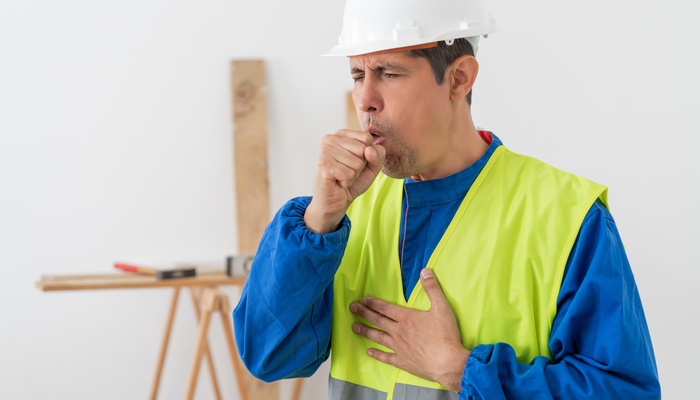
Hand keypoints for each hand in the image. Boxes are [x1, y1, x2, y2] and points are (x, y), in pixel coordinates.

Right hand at [304, 129, 384, 232]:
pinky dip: (347, 182)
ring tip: (341, 176)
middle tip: (347, 171)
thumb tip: (369, 150)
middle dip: (360, 166)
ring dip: (353, 175)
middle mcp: (330, 138)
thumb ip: (378, 155)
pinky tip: (337, 181)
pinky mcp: (323, 165)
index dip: (367, 154)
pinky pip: (348, 174)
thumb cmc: (352, 180)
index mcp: (341, 134)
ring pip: (357, 163)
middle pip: (363, 149)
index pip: (366, 138)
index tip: (355, 162)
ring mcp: (324, 151)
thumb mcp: (372, 166)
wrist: (335, 200)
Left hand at [349, 268, 469, 391]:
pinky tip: (368, 351)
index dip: (373, 303)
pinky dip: (376, 354)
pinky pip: (386, 357)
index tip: (363, 299)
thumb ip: (432, 288)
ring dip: (365, 331)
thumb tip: (425, 271)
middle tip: (352, 308)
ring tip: (354, 327)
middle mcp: (399, 332)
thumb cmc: (445, 335)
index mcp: (407, 318)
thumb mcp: (442, 307)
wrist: (448, 362)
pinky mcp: (402, 361)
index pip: (386, 308)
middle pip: (378, 320)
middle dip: (364, 313)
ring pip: (378, 337)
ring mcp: (399, 347)